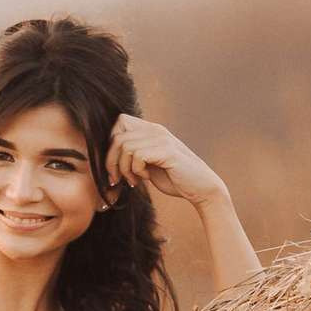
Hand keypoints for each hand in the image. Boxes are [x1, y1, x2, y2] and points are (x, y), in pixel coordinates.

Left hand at [106, 114, 225, 208]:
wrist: (201, 188)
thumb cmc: (175, 178)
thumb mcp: (149, 164)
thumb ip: (134, 156)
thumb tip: (109, 158)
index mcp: (152, 130)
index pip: (120, 123)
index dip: (111, 144)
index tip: (115, 166)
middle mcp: (156, 130)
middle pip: (117, 136)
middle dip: (112, 161)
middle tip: (118, 179)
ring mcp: (162, 139)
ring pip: (125, 147)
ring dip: (124, 168)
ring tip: (134, 180)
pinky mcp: (167, 151)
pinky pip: (138, 156)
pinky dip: (136, 170)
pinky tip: (145, 178)